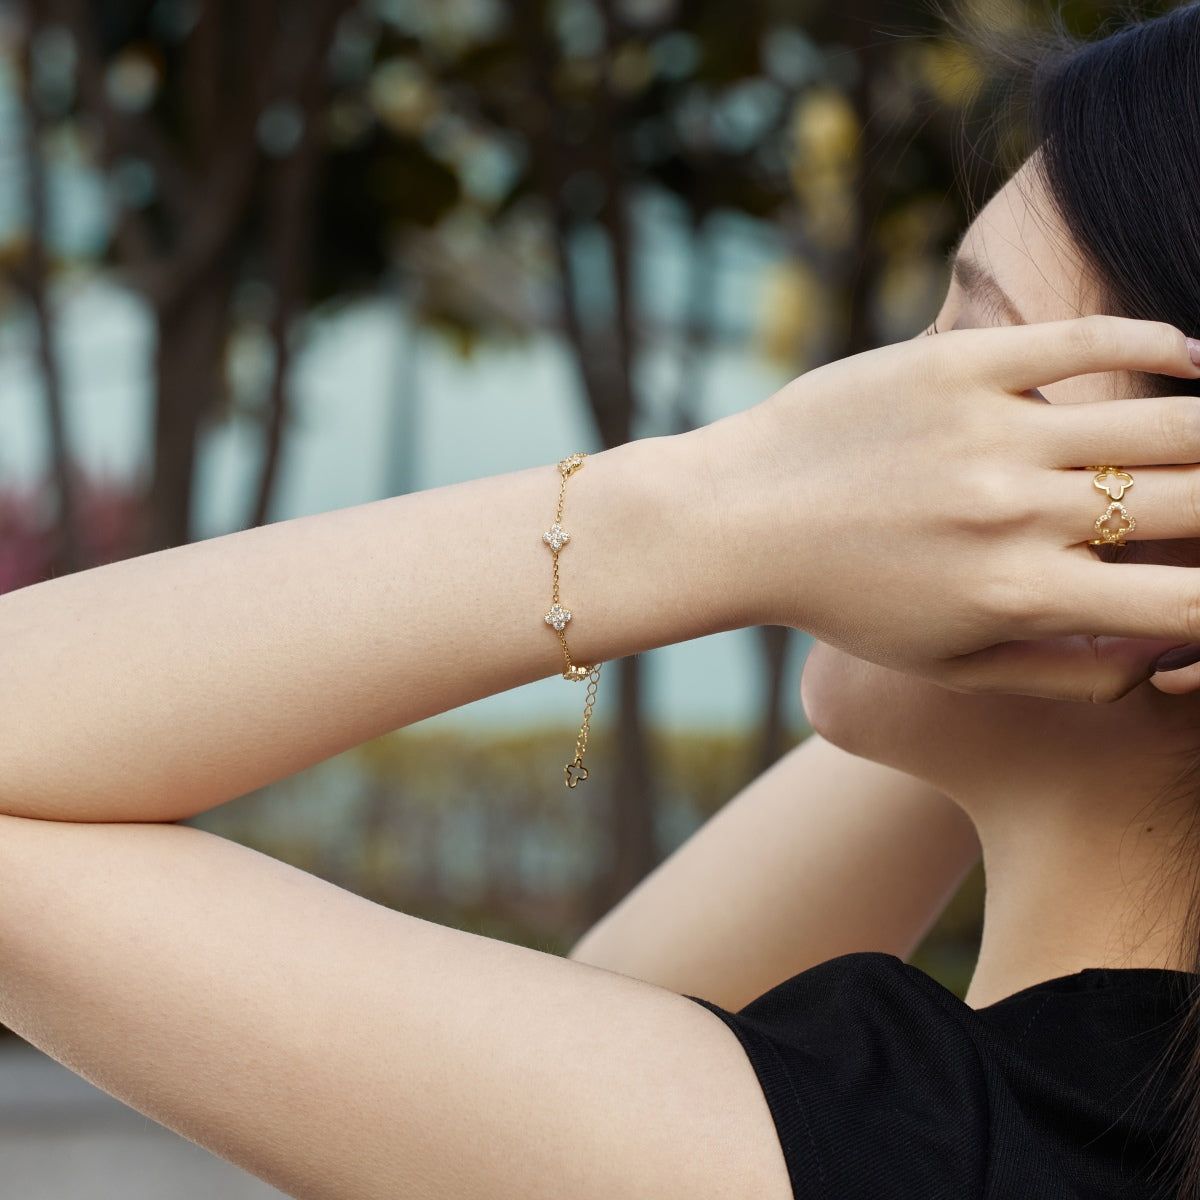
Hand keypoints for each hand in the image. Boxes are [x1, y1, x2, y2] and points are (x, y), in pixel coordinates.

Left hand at [716, 315, 1199, 700]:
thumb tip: (1165, 653)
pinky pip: (1084, 339)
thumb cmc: (845, 602)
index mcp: (1019, 595)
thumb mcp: (947, 664)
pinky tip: (1190, 357)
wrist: (741, 519)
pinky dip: (1156, 344)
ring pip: (1163, 422)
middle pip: (1196, 504)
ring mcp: (987, 431)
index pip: (1188, 602)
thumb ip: (1065, 671)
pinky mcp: (955, 365)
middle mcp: (1015, 513)